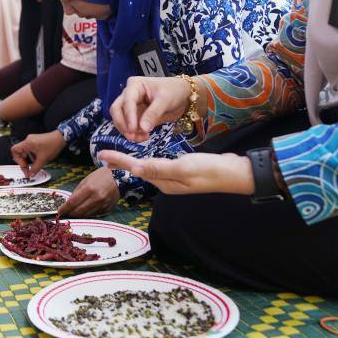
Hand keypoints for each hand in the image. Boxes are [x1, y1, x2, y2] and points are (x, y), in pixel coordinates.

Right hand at [11, 131, 65, 177]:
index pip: (14, 150)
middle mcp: (28, 140)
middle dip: (24, 162)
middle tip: (29, 169)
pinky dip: (33, 156)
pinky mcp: (36, 141)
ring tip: (37, 163)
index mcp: (27, 143)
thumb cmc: (52, 146)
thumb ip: (35, 168)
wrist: (61, 138)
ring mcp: (32, 140)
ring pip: (26, 152)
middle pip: (20, 152)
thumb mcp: (43, 159)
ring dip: (30, 159)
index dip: (18, 160)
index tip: (25, 166)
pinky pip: (31, 150)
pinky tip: (40, 158)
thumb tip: (31, 174)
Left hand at [58, 167, 119, 216]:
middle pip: (79, 211)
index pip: (73, 202)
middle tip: (65, 214)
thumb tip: (69, 202)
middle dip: (70, 214)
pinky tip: (84, 211)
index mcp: (89, 189)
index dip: (64, 208)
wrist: (121, 177)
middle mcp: (96, 198)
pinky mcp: (108, 209)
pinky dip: (88, 214)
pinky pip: (95, 214)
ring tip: (73, 213)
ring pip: (86, 215)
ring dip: (78, 215)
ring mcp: (103, 205)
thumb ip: (77, 191)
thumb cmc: (102, 175)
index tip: (59, 211)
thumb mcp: (87, 179)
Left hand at [99, 150, 254, 194]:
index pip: (136, 168)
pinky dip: (149, 159)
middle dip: (121, 162)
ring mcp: (176, 177)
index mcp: (165, 182)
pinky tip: (146, 156)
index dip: (119, 161)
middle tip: (104, 155)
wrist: (236, 173)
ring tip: (119, 156)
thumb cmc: (211, 170)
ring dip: (133, 161)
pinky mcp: (184, 170)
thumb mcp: (183, 168)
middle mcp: (168, 182)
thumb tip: (134, 168)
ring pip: (148, 168)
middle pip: (139, 169)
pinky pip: (160, 164)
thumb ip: (159, 168)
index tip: (101, 155)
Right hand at [108, 76, 191, 142]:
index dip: (128, 117)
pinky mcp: (136, 116)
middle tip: (132, 136)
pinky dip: (134, 133)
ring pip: (121, 119)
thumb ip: (153, 114)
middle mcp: (130, 94)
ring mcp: (132, 106)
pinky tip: (144, 137)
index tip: (133, 130)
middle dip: (122, 124)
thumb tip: (142, 129)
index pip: (127, 102)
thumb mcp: (165, 100)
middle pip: (116, 110)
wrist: (183, 96)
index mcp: (135, 85)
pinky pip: (130, 126)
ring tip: (141, 138)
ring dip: (127, 130)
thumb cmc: (174, 91)